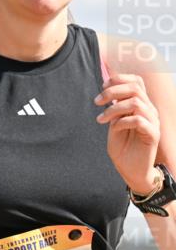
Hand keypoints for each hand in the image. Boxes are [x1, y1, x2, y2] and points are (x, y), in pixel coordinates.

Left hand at [96, 73, 161, 195]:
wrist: (130, 170)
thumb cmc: (122, 148)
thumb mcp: (114, 125)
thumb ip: (114, 110)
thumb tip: (107, 94)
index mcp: (141, 106)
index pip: (137, 82)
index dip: (120, 79)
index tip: (102, 87)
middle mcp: (149, 111)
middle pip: (136, 88)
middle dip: (113, 91)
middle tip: (97, 102)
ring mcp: (153, 122)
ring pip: (136, 103)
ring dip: (114, 109)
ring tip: (101, 119)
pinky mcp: (153, 134)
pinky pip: (139, 120)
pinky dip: (122, 121)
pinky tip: (113, 128)